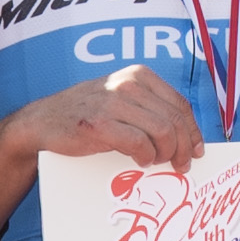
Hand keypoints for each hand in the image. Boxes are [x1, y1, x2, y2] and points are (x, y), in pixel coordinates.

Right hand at [13, 72, 204, 169]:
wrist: (43, 121)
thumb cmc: (86, 114)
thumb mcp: (121, 99)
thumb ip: (148, 108)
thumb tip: (185, 135)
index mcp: (138, 75)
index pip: (179, 105)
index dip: (192, 131)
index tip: (196, 150)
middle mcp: (128, 84)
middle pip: (174, 120)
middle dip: (184, 147)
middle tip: (181, 165)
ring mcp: (113, 103)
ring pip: (162, 132)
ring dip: (165, 154)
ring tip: (157, 162)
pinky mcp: (100, 124)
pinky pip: (139, 143)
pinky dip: (145, 156)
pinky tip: (140, 160)